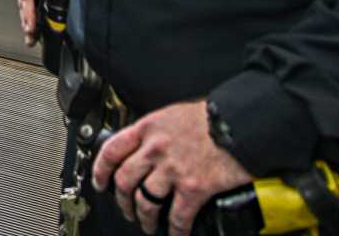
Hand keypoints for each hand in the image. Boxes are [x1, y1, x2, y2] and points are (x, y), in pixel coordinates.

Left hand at [92, 100, 250, 235]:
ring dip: (145, 218)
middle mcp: (155, 149)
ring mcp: (172, 169)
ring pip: (145, 202)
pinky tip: (176, 234)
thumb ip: (158, 132)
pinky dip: (175, 231)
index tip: (100, 182)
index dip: (100, 170)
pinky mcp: (193, 188)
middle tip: (126, 209)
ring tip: (148, 225)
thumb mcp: (175, 114)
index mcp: (149, 128)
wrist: (238, 122)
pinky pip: (177, 217)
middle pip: (125, 180)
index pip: (112, 150)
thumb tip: (150, 146)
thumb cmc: (211, 116)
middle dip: (122, 200)